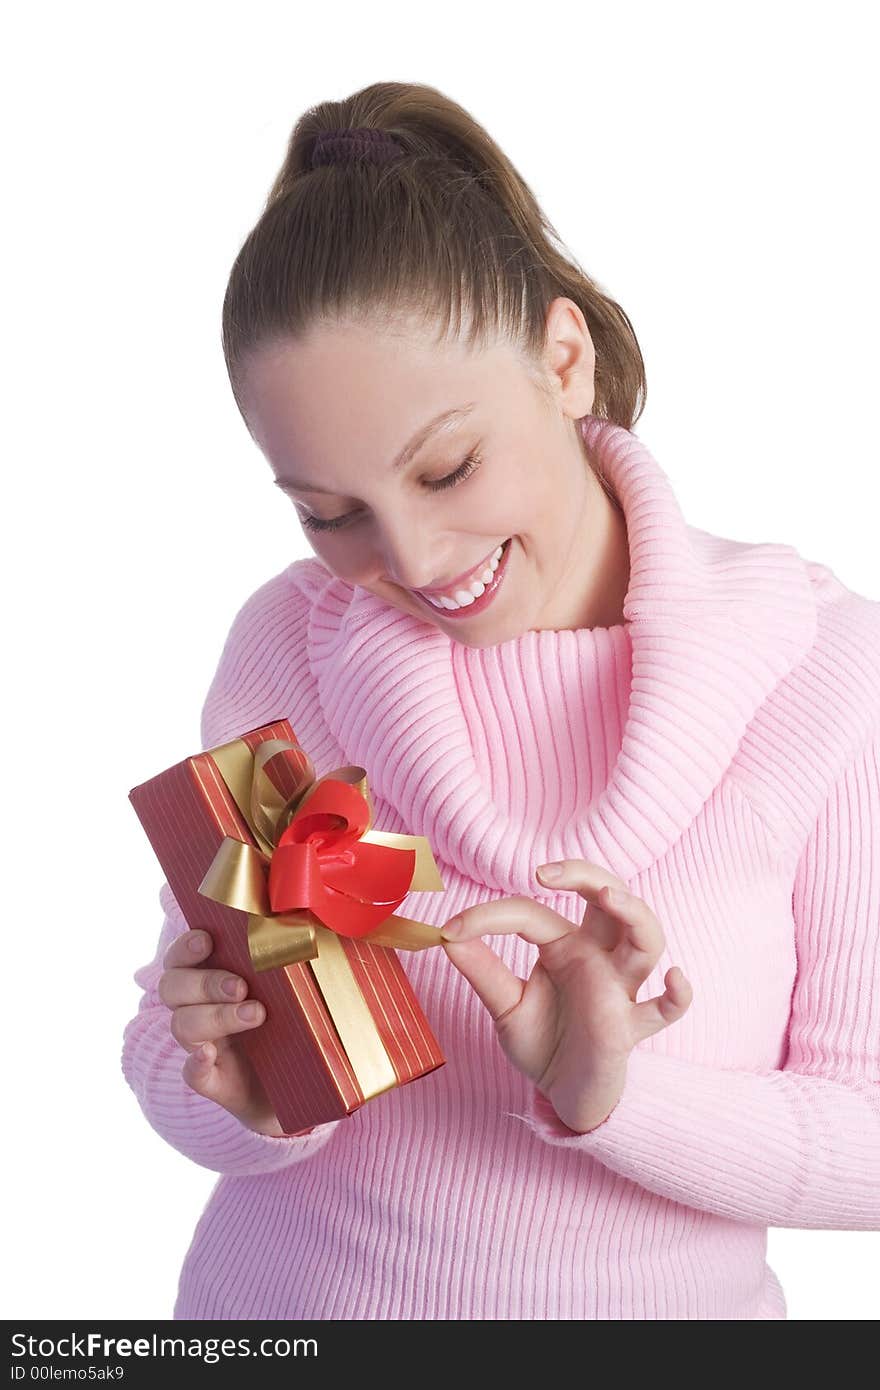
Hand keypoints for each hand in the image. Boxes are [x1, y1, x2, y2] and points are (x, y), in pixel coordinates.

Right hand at [158, 929, 286, 1136]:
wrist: (302, 1089)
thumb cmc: (298, 1024)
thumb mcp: (298, 987)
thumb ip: (296, 957)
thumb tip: (322, 925)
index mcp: (214, 978)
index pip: (181, 958)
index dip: (185, 946)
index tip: (207, 939)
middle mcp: (200, 1009)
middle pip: (172, 987)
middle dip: (205, 982)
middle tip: (241, 986)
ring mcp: (204, 1045)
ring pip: (183, 1025)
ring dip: (216, 1016)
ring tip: (257, 1014)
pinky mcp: (214, 1081)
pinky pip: (191, 1073)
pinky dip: (196, 1062)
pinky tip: (209, 1054)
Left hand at [440, 860, 692, 1133]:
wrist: (562, 1095)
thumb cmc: (543, 1042)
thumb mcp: (505, 1005)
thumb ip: (482, 971)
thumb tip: (444, 936)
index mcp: (566, 946)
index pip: (533, 913)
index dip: (490, 916)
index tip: (450, 930)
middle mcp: (598, 958)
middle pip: (610, 898)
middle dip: (587, 875)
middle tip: (546, 873)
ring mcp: (619, 989)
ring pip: (646, 940)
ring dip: (634, 914)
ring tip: (610, 897)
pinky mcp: (630, 1027)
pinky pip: (666, 1010)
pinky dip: (678, 994)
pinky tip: (674, 978)